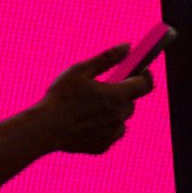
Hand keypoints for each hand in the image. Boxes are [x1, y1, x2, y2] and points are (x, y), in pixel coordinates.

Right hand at [33, 44, 153, 155]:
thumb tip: (127, 47)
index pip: (145, 84)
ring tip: (89, 106)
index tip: (139, 69)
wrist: (46, 128)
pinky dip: (102, 126)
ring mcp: (112, 133)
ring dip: (112, 110)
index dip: (144, 75)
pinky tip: (84, 121)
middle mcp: (120, 116)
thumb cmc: (61, 96)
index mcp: (118, 96)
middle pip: (130, 101)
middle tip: (102, 88)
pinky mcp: (103, 145)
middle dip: (121, 93)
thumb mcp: (81, 70)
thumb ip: (107, 58)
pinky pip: (109, 132)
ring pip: (120, 118)